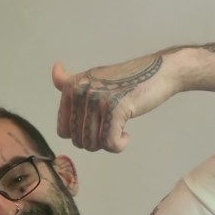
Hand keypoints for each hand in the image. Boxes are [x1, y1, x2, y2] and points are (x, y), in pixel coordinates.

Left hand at [53, 50, 176, 151]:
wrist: (158, 72)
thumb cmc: (127, 79)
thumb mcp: (94, 78)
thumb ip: (70, 81)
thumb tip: (55, 68)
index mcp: (71, 87)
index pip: (63, 131)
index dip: (82, 135)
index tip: (98, 125)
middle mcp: (80, 92)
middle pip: (79, 140)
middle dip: (96, 141)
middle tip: (112, 128)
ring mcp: (97, 100)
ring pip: (93, 144)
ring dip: (109, 143)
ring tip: (119, 129)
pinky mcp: (116, 109)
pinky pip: (110, 144)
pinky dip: (119, 145)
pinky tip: (127, 135)